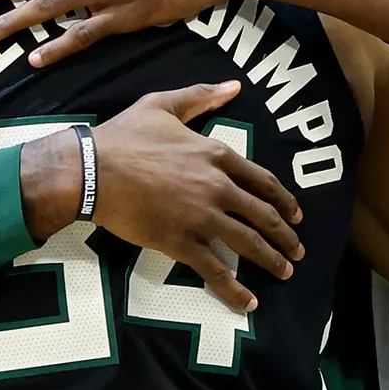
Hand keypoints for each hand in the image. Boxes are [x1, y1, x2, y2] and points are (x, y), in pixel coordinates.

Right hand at [91, 81, 302, 310]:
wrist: (91, 171)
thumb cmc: (123, 136)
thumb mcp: (162, 105)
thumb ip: (201, 95)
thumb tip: (234, 86)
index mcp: (216, 155)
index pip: (262, 181)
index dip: (283, 200)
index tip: (296, 215)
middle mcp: (217, 187)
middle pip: (263, 215)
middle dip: (285, 235)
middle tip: (297, 249)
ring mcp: (201, 218)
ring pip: (248, 243)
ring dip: (271, 260)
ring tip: (285, 272)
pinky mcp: (181, 243)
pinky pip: (215, 270)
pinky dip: (234, 289)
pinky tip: (249, 303)